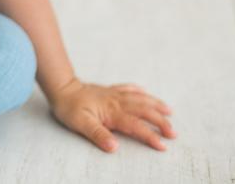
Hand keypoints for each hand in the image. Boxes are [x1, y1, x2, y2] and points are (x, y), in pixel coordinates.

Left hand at [49, 78, 176, 152]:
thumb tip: (114, 147)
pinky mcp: (109, 90)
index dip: (150, 135)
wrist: (61, 88)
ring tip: (169, 111)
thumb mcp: (80, 124)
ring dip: (156, 105)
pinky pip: (128, 88)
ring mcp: (114, 94)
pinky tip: (145, 92)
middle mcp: (117, 101)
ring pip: (140, 98)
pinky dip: (139, 91)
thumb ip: (98, 134)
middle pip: (144, 111)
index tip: (162, 145)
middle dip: (160, 121)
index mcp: (112, 112)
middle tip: (173, 133)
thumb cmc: (69, 107)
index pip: (136, 125)